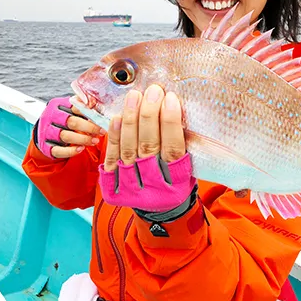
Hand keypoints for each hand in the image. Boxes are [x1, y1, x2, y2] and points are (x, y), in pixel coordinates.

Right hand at [35, 96, 105, 158]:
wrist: (45, 134)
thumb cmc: (64, 120)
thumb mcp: (71, 111)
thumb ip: (84, 108)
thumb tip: (101, 107)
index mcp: (59, 105)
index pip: (75, 107)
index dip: (90, 113)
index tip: (102, 118)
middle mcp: (51, 117)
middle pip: (72, 122)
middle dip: (89, 127)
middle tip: (101, 131)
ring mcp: (47, 132)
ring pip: (66, 136)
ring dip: (83, 139)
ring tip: (95, 141)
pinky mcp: (46, 146)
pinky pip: (59, 150)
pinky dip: (71, 151)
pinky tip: (81, 149)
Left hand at [98, 85, 194, 212]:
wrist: (158, 209)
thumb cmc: (176, 179)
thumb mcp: (188, 166)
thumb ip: (183, 143)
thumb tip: (173, 106)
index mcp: (178, 182)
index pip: (173, 148)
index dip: (170, 123)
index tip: (170, 98)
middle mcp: (154, 187)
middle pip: (148, 146)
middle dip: (149, 115)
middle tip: (152, 91)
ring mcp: (131, 188)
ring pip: (129, 149)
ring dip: (131, 120)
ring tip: (135, 96)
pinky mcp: (114, 188)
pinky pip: (112, 158)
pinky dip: (114, 136)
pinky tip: (118, 117)